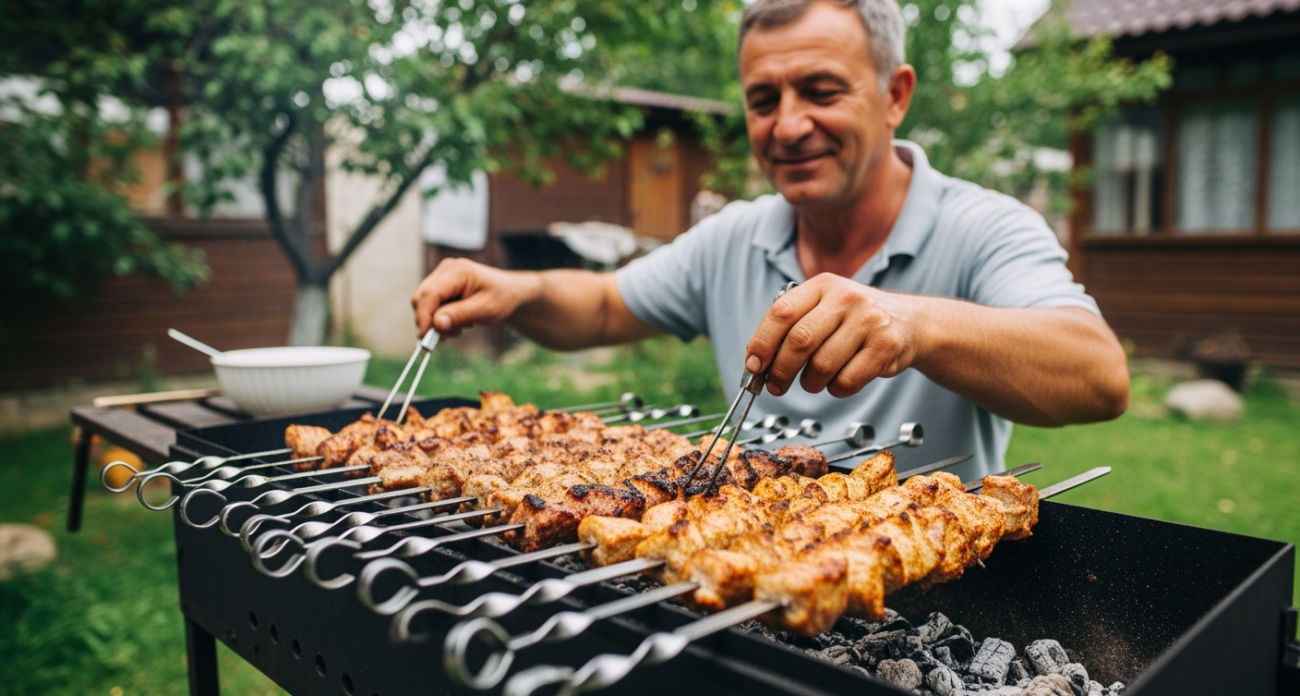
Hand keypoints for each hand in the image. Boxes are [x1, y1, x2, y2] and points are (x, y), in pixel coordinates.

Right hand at [410, 258, 538, 335]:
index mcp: (458, 271)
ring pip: (424, 302)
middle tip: (447, 337)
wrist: (510, 291)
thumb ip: (459, 315)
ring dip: (436, 320)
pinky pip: (431, 303)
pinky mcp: (442, 283)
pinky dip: (440, 316)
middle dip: (429, 321)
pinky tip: (457, 321)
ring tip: (460, 328)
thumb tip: (435, 324)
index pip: (430, 294)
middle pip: (422, 298)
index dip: (424, 317)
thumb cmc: (501, 298)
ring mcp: (443, 275)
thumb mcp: (485, 310)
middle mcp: (446, 269)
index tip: (425, 339)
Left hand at [744, 274, 919, 397]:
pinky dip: (835, 389)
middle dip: (780, 370)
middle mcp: (846, 298)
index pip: (781, 312)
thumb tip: (756, 363)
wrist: (910, 322)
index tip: (753, 366)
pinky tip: (839, 380)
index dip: (762, 342)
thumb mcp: (824, 308)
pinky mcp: (886, 347)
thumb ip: (792, 327)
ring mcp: (869, 321)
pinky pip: (846, 381)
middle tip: (775, 386)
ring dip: (809, 383)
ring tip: (813, 381)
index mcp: (823, 285)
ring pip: (821, 366)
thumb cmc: (854, 320)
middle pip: (799, 341)